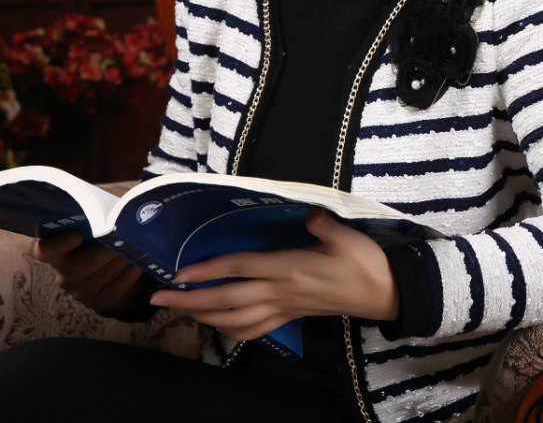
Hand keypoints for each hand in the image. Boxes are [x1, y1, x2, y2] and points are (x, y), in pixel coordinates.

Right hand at [33, 230, 144, 313]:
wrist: (115, 271)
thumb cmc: (101, 241)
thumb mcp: (95, 229)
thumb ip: (95, 219)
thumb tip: (111, 209)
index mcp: (57, 253)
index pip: (44, 251)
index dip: (58, 244)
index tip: (77, 234)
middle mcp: (64, 275)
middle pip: (82, 264)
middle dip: (106, 249)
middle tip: (124, 235)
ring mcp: (80, 292)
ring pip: (101, 276)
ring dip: (120, 260)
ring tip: (136, 246)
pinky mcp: (99, 302)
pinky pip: (114, 291)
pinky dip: (128, 276)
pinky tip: (137, 265)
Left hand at [148, 207, 398, 341]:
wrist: (384, 293)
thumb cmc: (364, 263)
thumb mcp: (348, 237)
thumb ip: (325, 226)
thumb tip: (309, 212)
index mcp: (291, 269)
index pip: (240, 269)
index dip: (207, 271)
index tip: (178, 273)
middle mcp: (282, 292)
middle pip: (227, 300)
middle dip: (190, 301)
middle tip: (158, 299)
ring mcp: (285, 307)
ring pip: (235, 319)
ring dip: (202, 317)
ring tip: (177, 311)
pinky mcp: (292, 315)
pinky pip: (254, 330)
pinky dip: (229, 330)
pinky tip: (215, 324)